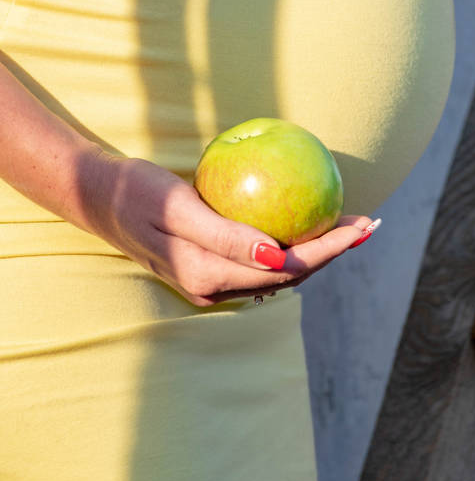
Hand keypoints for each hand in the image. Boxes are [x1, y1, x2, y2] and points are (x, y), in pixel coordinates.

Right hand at [80, 148, 373, 306]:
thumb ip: (227, 236)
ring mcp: (212, 282)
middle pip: (290, 275)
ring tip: (349, 224)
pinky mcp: (210, 267)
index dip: (329, 249)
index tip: (362, 227)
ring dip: (317, 251)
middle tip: (369, 222)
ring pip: (279, 272)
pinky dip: (291, 245)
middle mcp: (214, 288)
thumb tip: (279, 256)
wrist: (98, 197)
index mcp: (208, 276)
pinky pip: (262, 260)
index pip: (286, 267)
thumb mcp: (180, 208)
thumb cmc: (137, 192)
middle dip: (334, 252)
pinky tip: (307, 224)